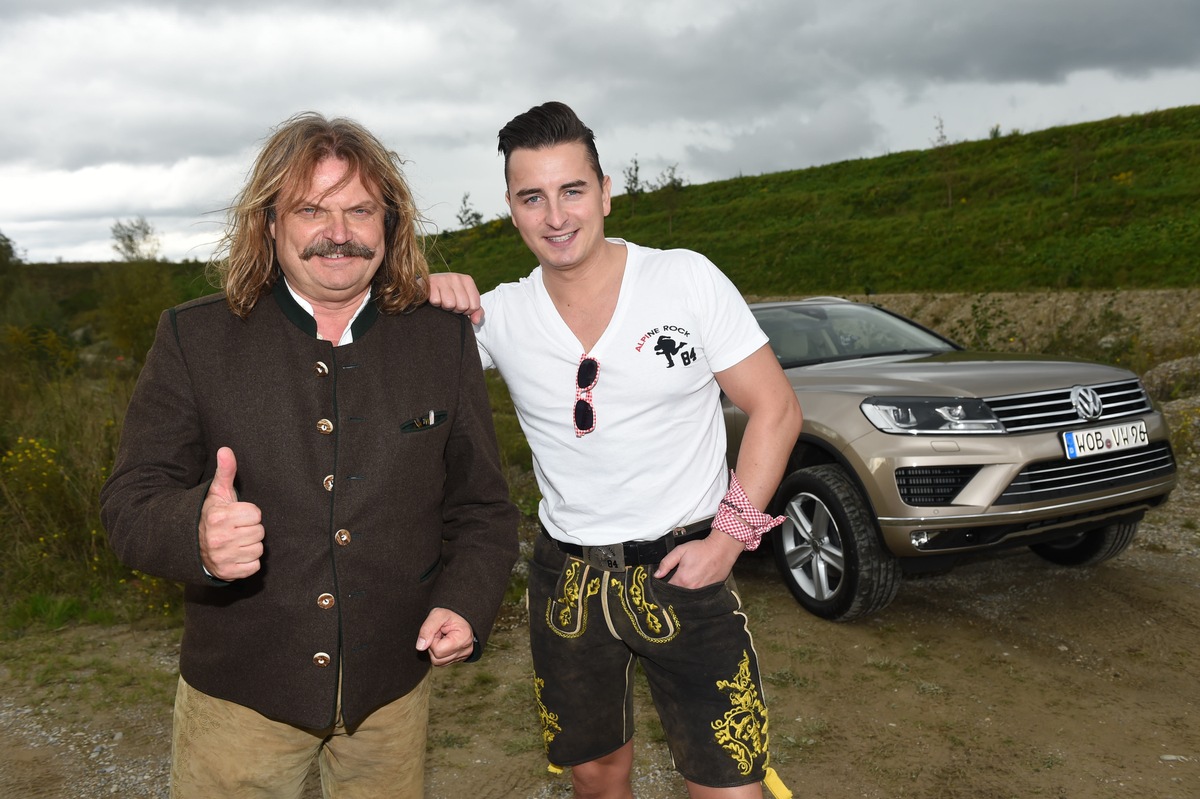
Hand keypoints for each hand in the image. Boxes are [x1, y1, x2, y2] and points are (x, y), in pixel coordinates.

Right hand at [198, 447, 263, 579]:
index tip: (237, 515)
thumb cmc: (210, 515)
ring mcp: (222, 558)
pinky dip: (248, 562)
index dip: (249, 514)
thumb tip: (226, 449)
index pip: (256, 514)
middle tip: (236, 529)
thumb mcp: (217, 493)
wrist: (190, 545)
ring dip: (250, 546)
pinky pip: (254, 567)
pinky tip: (236, 555)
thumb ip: (225, 471)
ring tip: (236, 541)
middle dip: (251, 529)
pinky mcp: (227, 573)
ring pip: (258, 550)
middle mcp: (219, 539)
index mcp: (218, 517)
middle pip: (259, 532)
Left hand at [416, 608, 475, 665]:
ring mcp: (464, 656)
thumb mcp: (437, 614)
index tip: (438, 630)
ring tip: (442, 637)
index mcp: (463, 638)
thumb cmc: (450, 614)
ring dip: (435, 650)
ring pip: (438, 662)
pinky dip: (440, 653)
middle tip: (439, 633)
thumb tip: (420, 647)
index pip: (438, 650)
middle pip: (437, 659)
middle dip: (433, 646)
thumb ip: (427, 629)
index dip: (433, 640)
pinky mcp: (460, 659)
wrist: (461, 616)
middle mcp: (466, 650)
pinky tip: (444, 643)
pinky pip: (442, 662)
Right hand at [427, 272, 483, 323]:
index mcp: (467, 280)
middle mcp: (456, 277)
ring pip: (449, 304)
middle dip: (456, 310)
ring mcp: (442, 279)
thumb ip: (477, 311)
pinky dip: (435, 304)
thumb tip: (476, 321)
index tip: (461, 306)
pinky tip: (435, 298)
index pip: (474, 306)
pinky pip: (436, 301)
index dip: (467, 311)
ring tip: (443, 301)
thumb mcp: (466, 300)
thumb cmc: (451, 294)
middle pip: (462, 306)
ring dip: (445, 307)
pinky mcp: (430, 283)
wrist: (427, 284)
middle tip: (450, 304)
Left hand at [653, 530, 744, 588]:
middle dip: (673, 592)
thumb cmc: (701, 549)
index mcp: (682, 579)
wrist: (722, 549)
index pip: (668, 589)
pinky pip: (699, 596)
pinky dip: (695, 594)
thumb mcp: (680, 551)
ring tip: (685, 585)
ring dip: (684, 594)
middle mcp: (691, 588)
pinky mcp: (710, 591)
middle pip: (677, 596)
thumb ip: (666, 563)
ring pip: (688, 597)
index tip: (663, 584)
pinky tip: (694, 586)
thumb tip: (657, 575)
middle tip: (673, 585)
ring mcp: (702, 591)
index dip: (663, 587)